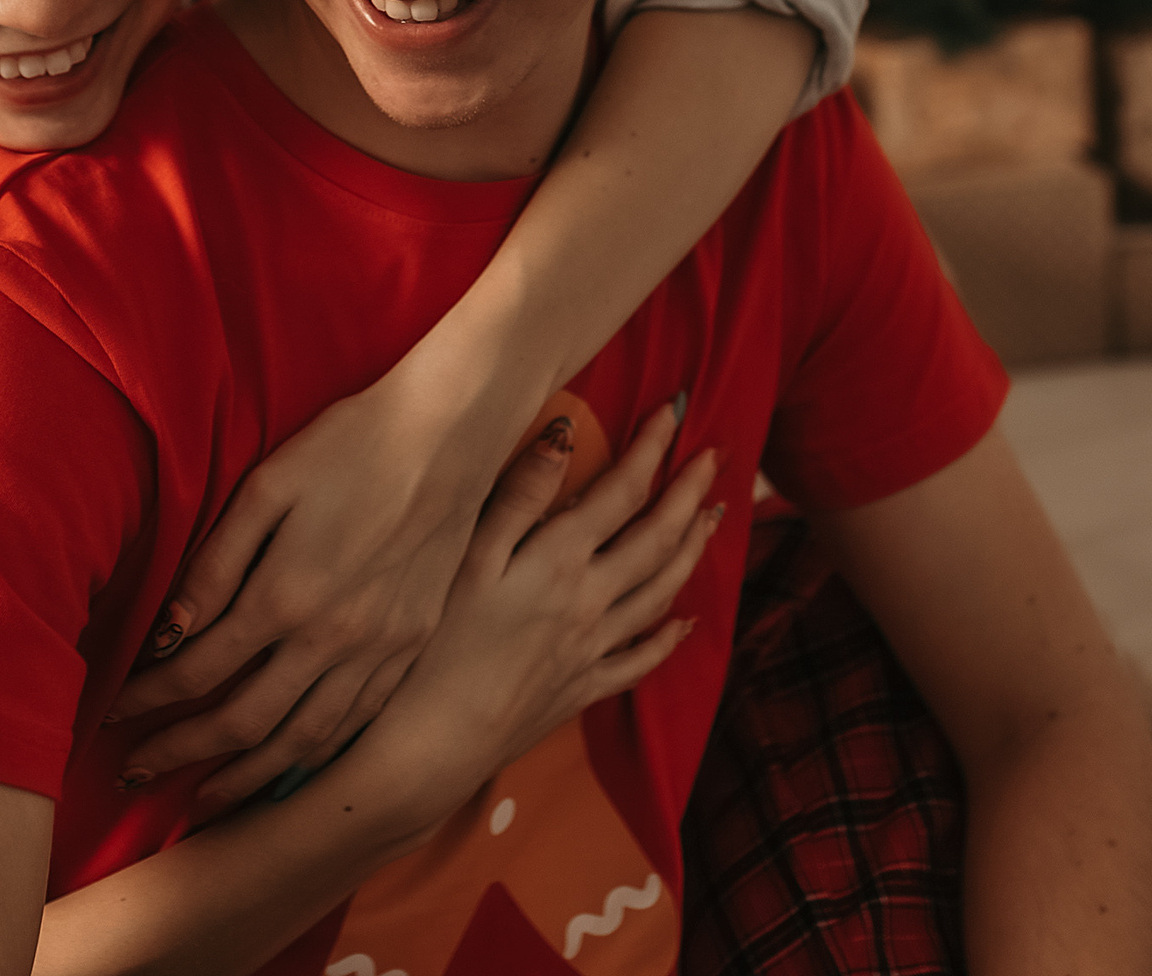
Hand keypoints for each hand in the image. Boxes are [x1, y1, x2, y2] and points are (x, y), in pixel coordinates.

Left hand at [107, 369, 510, 807]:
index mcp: (285, 596)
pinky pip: (355, 723)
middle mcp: (331, 640)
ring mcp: (379, 651)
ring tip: (201, 797)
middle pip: (241, 722)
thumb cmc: (348, 446)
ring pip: (301, 741)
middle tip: (135, 772)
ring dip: (244, 776)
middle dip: (179, 753)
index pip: (196, 671)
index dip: (148, 700)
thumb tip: (168, 632)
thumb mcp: (268, 488)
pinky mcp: (411, 648)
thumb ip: (216, 564)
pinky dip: (312, 757)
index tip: (114, 714)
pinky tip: (286, 766)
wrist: (450, 436)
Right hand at [353, 405, 721, 835]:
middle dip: (688, 492)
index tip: (675, 411)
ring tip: (713, 517)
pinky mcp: (582, 687)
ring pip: (660, 591)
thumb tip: (566, 433)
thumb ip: (519, 493)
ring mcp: (592, 647)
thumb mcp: (467, 555)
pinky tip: (683, 623)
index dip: (652, 448)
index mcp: (561, 559)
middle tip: (717, 457)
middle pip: (656, 538)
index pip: (623, 491)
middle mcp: (590, 599)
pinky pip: (640, 659)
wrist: (434, 739)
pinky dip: (667, 637)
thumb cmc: (438, 639)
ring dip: (691, 550)